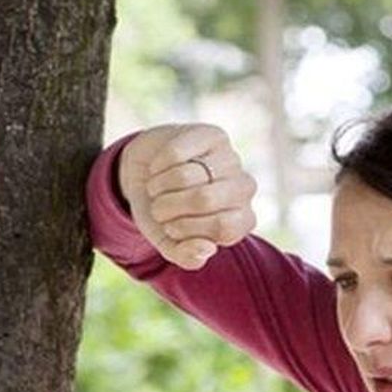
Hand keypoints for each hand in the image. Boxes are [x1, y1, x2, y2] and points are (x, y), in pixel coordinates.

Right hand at [117, 122, 259, 270]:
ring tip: (157, 189)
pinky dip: (157, 166)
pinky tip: (158, 167)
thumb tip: (207, 249)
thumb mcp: (170, 242)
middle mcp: (244, 189)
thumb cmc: (165, 213)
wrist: (147, 175)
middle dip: (168, 207)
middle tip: (158, 208)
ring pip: (186, 176)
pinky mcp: (214, 135)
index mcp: (241, 221)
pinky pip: (176, 153)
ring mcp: (231, 160)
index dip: (186, 229)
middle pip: (204, 199)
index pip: (222, 228)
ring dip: (159, 187)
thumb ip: (187, 256)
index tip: (170, 228)